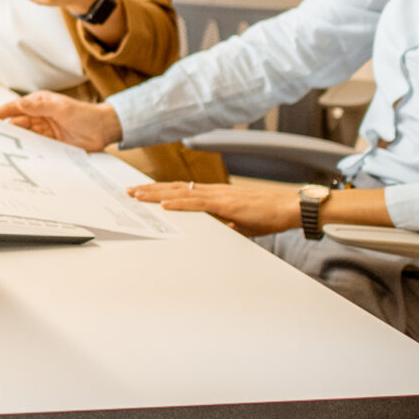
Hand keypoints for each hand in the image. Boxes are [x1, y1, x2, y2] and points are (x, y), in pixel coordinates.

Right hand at [0, 92, 121, 151]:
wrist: (104, 130)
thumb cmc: (84, 114)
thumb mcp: (61, 108)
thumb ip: (39, 106)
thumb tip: (18, 102)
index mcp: (38, 104)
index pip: (13, 108)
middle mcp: (38, 117)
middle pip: (16, 125)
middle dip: (3, 131)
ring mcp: (44, 131)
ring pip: (24, 137)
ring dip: (15, 143)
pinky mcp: (50, 144)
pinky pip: (35, 148)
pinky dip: (27, 152)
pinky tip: (19, 158)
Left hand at [129, 180, 301, 237]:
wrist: (289, 207)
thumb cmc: (269, 214)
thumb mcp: (240, 222)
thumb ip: (225, 224)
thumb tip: (215, 230)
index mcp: (216, 195)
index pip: (182, 191)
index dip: (161, 191)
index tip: (143, 193)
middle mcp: (214, 191)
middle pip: (175, 188)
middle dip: (150, 190)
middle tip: (129, 192)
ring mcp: (219, 195)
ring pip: (181, 192)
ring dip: (158, 194)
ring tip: (138, 196)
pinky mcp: (227, 203)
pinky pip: (199, 203)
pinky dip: (180, 203)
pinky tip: (165, 204)